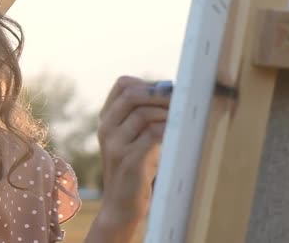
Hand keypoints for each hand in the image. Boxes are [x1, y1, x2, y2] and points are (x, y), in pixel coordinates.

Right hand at [97, 76, 169, 225]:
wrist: (121, 204)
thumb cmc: (136, 168)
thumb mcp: (134, 137)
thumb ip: (145, 115)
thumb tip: (174, 91)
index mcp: (106, 119)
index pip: (123, 85)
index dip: (148, 83)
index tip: (168, 90)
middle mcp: (106, 128)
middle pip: (132, 95)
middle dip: (160, 93)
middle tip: (181, 99)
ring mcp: (115, 145)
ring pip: (143, 114)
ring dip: (167, 112)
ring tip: (182, 118)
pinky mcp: (128, 160)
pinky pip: (151, 134)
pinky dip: (168, 129)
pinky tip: (178, 133)